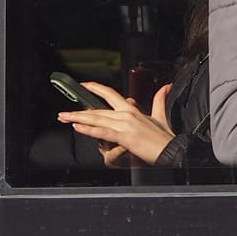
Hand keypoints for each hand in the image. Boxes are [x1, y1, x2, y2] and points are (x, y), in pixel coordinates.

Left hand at [58, 81, 174, 165]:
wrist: (171, 149)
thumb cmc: (165, 137)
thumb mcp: (160, 116)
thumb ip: (159, 99)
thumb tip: (165, 86)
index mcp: (132, 109)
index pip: (110, 94)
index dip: (96, 88)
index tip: (84, 86)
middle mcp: (126, 114)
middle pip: (98, 109)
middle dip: (79, 110)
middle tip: (64, 112)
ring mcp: (124, 124)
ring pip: (97, 119)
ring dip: (78, 118)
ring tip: (65, 117)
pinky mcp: (124, 136)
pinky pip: (103, 132)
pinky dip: (89, 129)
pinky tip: (78, 127)